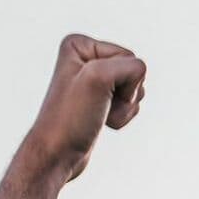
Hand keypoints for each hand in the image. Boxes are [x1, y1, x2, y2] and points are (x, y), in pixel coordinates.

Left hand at [23, 35, 147, 181]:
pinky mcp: (101, 98)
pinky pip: (131, 102)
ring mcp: (94, 79)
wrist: (58, 153)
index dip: (121, 81)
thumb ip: (130, 66)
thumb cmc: (72, 118)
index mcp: (78, 45)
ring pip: (136, 88)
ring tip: (99, 114)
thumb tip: (140, 78)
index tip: (95, 94)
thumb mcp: (98, 78)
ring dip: (125, 107)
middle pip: (134, 71)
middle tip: (98, 106)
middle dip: (125, 94)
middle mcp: (85, 58)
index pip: (129, 57)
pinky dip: (123, 115)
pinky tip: (103, 121)